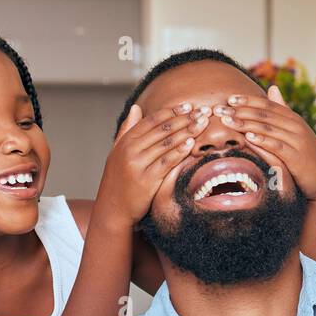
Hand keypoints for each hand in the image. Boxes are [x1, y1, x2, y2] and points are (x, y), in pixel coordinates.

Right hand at [93, 102, 207, 225]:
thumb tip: (136, 107)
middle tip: (202, 112)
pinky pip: (167, 162)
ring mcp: (138, 164)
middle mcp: (130, 150)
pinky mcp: (147, 180)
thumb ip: (127, 129)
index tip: (188, 106)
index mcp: (125, 141)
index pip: (152, 120)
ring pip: (167, 143)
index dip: (172, 112)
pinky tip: (192, 144)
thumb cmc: (118, 181)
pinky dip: (180, 152)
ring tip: (202, 124)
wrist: (112, 209)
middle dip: (184, 119)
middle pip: (162, 129)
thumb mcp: (118, 152)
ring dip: (187, 132)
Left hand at [214, 86, 315, 202]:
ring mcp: (296, 140)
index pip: (266, 105)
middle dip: (240, 111)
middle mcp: (294, 125)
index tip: (229, 99)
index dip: (247, 101)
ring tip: (228, 122)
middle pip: (264, 115)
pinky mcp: (296, 157)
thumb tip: (272, 88)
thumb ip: (282, 110)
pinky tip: (249, 138)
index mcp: (292, 118)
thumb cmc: (305, 153)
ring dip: (246, 124)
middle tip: (219, 109)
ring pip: (268, 128)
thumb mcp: (294, 129)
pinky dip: (263, 141)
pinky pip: (277, 146)